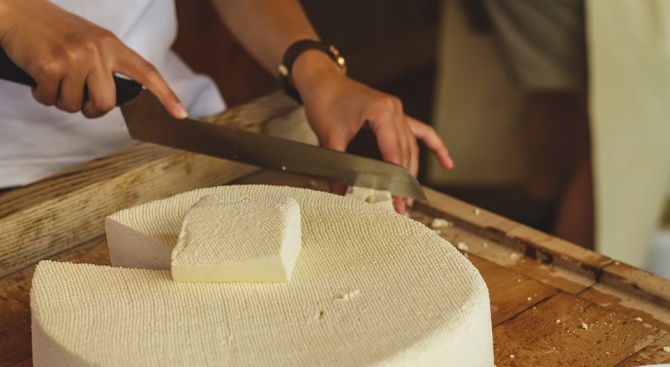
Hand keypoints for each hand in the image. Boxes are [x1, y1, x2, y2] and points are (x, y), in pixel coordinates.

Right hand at [0, 0, 185, 117]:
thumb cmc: (53, 30)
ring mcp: (74, 58)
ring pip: (76, 105)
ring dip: (61, 99)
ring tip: (54, 77)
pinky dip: (41, 95)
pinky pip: (50, 100)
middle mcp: (97, 50)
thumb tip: (115, 98)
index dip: (166, 95)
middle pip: (107, 103)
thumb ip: (107, 65)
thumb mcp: (90, 40)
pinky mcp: (50, 66)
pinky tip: (38, 76)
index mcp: (112, 44)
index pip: (147, 72)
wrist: (15, 10)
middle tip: (76, 96)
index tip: (180, 114)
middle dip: (90, 108)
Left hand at [293, 51, 453, 212]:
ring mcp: (398, 111)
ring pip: (411, 147)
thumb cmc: (325, 101)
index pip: (394, 153)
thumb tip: (340, 191)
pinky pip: (421, 131)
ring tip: (410, 196)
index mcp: (381, 112)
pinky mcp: (395, 114)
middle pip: (406, 152)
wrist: (323, 80)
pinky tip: (446, 161)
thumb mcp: (328, 136)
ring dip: (412, 172)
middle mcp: (394, 110)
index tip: (395, 200)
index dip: (396, 180)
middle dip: (405, 182)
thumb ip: (336, 164)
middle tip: (402, 206)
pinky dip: (434, 146)